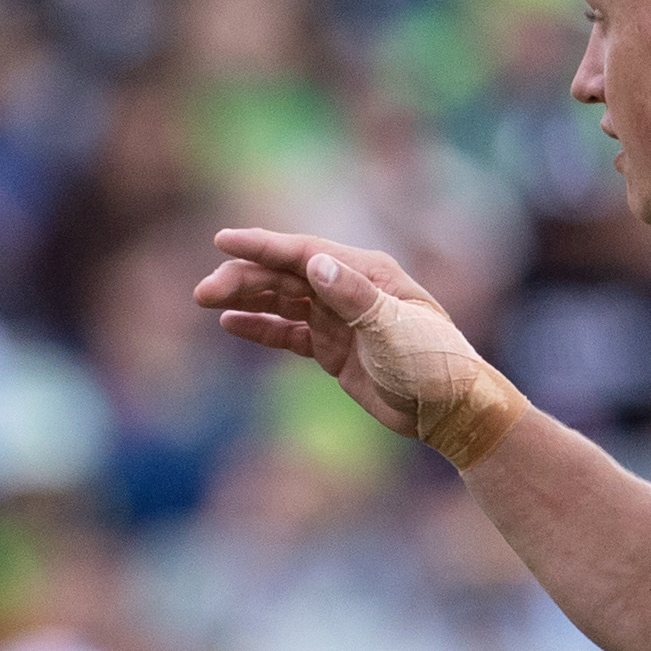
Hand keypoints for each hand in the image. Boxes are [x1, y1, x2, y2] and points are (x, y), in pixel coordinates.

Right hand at [197, 230, 505, 453]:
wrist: (449, 409)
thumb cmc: (432, 364)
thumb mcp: (395, 329)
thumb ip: (354, 296)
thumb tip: (313, 263)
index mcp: (367, 274)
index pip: (305, 253)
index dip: (262, 246)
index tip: (223, 241)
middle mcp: (349, 289)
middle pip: (286, 275)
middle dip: (242, 278)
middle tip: (201, 292)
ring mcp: (339, 319)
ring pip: (282, 300)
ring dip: (245, 298)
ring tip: (205, 300)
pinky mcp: (332, 349)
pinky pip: (288, 333)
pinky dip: (260, 327)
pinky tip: (231, 324)